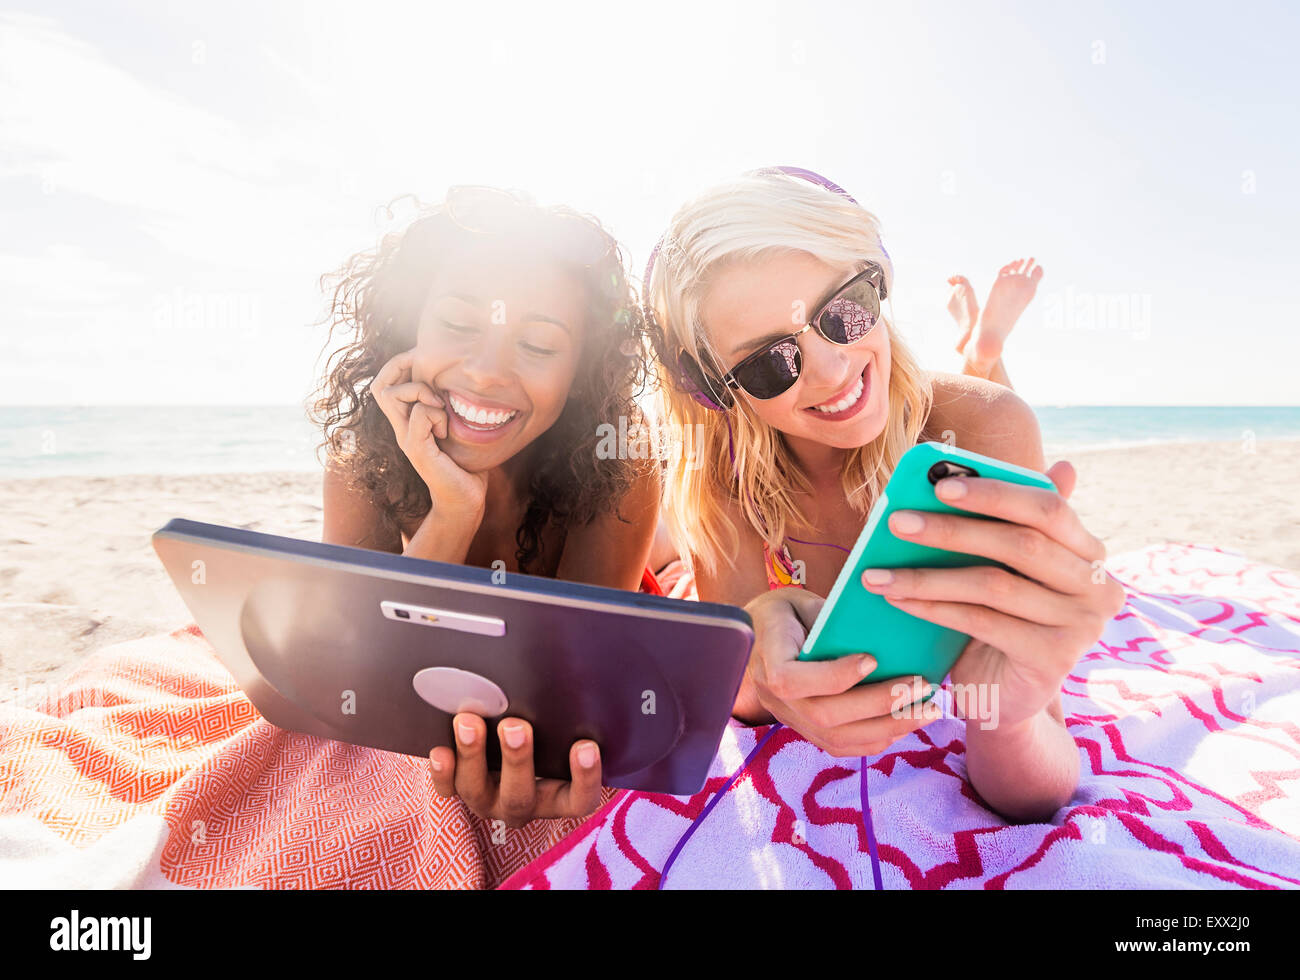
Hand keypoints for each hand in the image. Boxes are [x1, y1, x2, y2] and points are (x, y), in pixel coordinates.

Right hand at [370, 348, 487, 516]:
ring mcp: (406, 439)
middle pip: (380, 386)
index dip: (400, 364)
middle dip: (403, 367)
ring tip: (441, 406)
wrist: (465, 499)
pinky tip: (447, 431)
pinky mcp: (417, 450)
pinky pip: (419, 415)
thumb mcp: (457, 425)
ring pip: (393, 395)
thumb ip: (450, 404)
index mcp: (408, 420)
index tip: (426, 360)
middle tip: (430, 375)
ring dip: (421, 391)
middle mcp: (401, 428)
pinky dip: (436, 414)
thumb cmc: (466, 463)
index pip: (385, 383)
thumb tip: (459, 376)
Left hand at [429, 713, 603, 827]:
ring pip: (479, 791)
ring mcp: (490, 801)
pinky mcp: (461, 791)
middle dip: (517, 760)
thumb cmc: (550, 730)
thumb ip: (570, 716)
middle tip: (516, 727)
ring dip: (473, 756)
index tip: (586, 746)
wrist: (509, 737)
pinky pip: (448, 789)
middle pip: (521, 796)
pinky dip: (442, 772)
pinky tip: (441, 749)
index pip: (580, 799)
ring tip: (469, 722)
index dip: (585, 777)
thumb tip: (580, 667)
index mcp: (560, 796)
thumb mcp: (563, 730)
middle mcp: (525, 804)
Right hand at [739, 588, 941, 755]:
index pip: (790, 679)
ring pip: (836, 738)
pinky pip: (841, 746)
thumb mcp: (800, 602)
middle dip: (878, 704)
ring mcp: (789, 718)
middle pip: (823, 715)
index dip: (832, 676)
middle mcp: (772, 697)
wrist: (761, 636)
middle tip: (921, 686)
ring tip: (927, 710)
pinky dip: (877, 738)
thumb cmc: (787, 612)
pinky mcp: (805, 731)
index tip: (872, 659)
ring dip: (888, 727)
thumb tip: (877, 630)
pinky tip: (906, 723)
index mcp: (767, 657)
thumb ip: (828, 619)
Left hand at [859, 460, 1124, 730]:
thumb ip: (992, 523)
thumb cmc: (999, 618)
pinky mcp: (1053, 660)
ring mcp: (1081, 626)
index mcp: (1089, 552)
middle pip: (1020, 544)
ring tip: (877, 571)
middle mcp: (1097, 587)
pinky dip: (933, 608)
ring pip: (993, 585)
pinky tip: (897, 600)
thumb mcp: (998, 569)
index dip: (995, 493)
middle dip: (952, 530)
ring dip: (927, 575)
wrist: (1007, 695)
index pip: (1049, 508)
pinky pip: (982, 622)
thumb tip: (951, 472)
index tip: (939, 484)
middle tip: (896, 522)